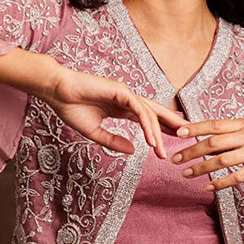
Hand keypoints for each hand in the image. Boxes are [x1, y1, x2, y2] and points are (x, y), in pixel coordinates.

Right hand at [44, 65, 187, 157]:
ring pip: (149, 114)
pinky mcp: (121, 91)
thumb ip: (114, 142)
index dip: (159, 130)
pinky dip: (147, 125)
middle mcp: (126, 100)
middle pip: (155, 113)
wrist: (57, 93)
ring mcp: (125, 94)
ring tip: (162, 152)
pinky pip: (139, 110)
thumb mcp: (95, 133)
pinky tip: (151, 140)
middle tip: (186, 138)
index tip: (167, 145)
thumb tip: (134, 150)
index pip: (146, 119)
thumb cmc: (71, 109)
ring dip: (158, 133)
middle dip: (171, 125)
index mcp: (121, 108)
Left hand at [171, 118, 243, 190]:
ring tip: (185, 174)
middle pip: (214, 142)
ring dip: (201, 168)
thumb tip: (204, 140)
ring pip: (222, 160)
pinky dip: (220, 182)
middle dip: (192, 150)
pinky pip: (237, 176)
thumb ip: (231, 135)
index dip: (195, 128)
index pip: (215, 124)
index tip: (177, 132)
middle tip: (175, 159)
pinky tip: (208, 187)